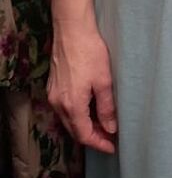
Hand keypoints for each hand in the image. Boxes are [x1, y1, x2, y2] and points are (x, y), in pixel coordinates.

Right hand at [47, 22, 117, 153]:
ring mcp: (53, 95)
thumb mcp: (104, 82)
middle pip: (74, 130)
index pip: (84, 135)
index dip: (99, 144)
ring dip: (85, 126)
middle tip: (111, 138)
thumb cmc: (89, 52)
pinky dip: (78, 115)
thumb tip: (110, 128)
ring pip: (69, 120)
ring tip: (103, 126)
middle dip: (93, 137)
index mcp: (72, 105)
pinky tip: (90, 111)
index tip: (112, 147)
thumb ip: (106, 108)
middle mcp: (58, 103)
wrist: (71, 29)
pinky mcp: (53, 86)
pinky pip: (65, 109)